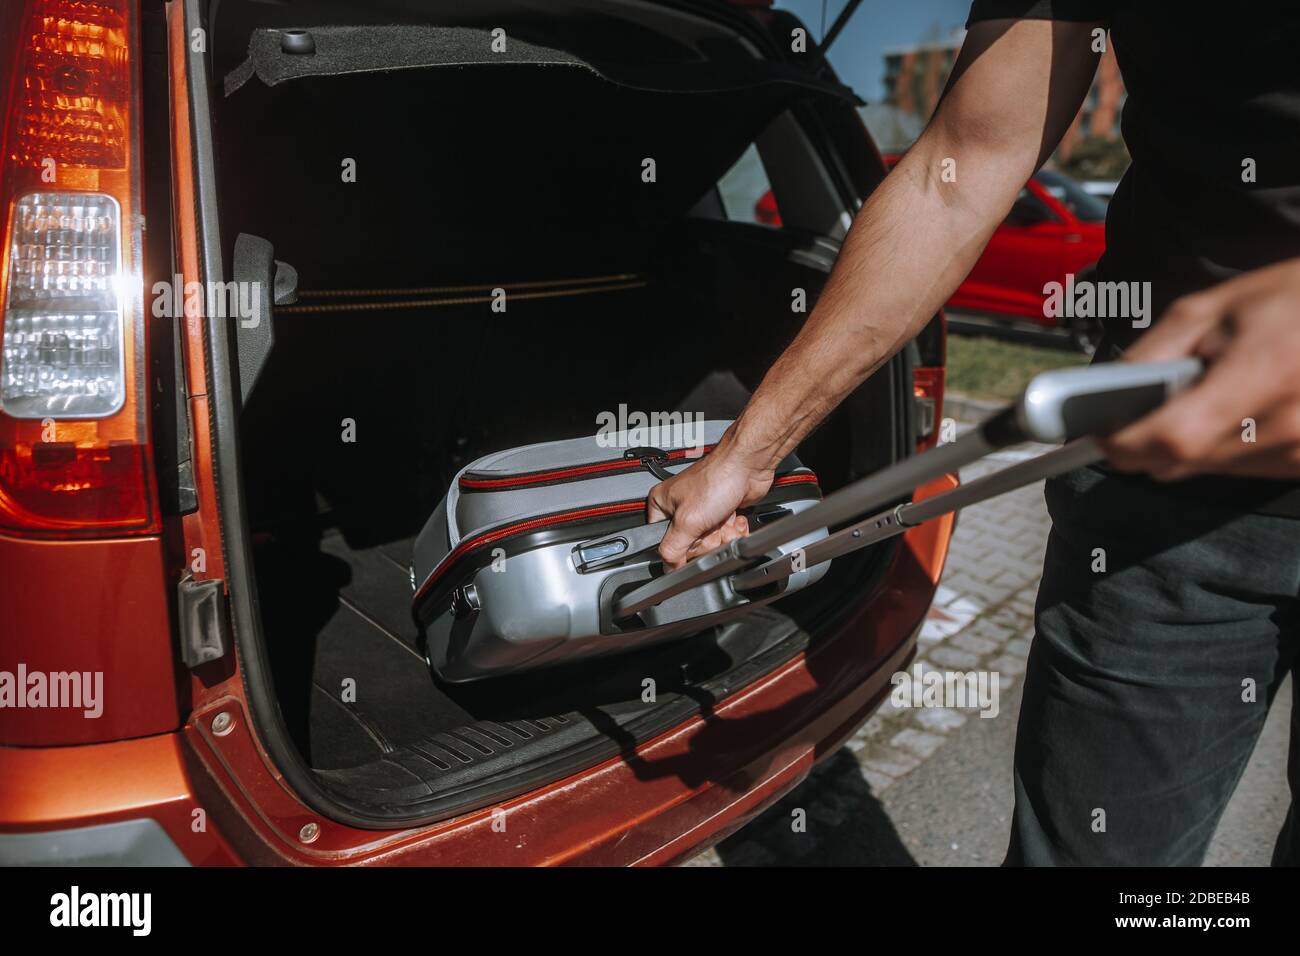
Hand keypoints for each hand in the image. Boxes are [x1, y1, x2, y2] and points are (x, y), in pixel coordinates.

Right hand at [646, 437, 774, 569]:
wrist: (749, 466)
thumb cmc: (718, 477)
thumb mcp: (687, 521)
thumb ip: (672, 549)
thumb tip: (668, 569)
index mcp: (662, 505)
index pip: (663, 543)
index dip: (681, 548)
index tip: (693, 541)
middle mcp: (680, 509)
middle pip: (690, 547)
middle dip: (707, 539)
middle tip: (710, 525)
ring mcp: (702, 513)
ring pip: (710, 543)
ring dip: (723, 535)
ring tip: (724, 519)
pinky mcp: (721, 515)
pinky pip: (725, 537)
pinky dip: (733, 531)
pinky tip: (733, 518)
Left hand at [1101, 258, 1299, 479]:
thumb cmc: (1288, 302)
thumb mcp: (1209, 308)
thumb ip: (1152, 352)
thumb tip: (1105, 391)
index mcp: (1260, 375)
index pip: (1173, 439)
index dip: (1126, 442)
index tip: (1102, 433)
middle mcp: (1285, 424)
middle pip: (1181, 461)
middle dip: (1151, 438)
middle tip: (1158, 400)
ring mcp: (1298, 452)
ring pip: (1204, 469)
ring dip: (1190, 441)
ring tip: (1214, 394)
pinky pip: (1239, 469)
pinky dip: (1224, 445)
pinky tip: (1241, 409)